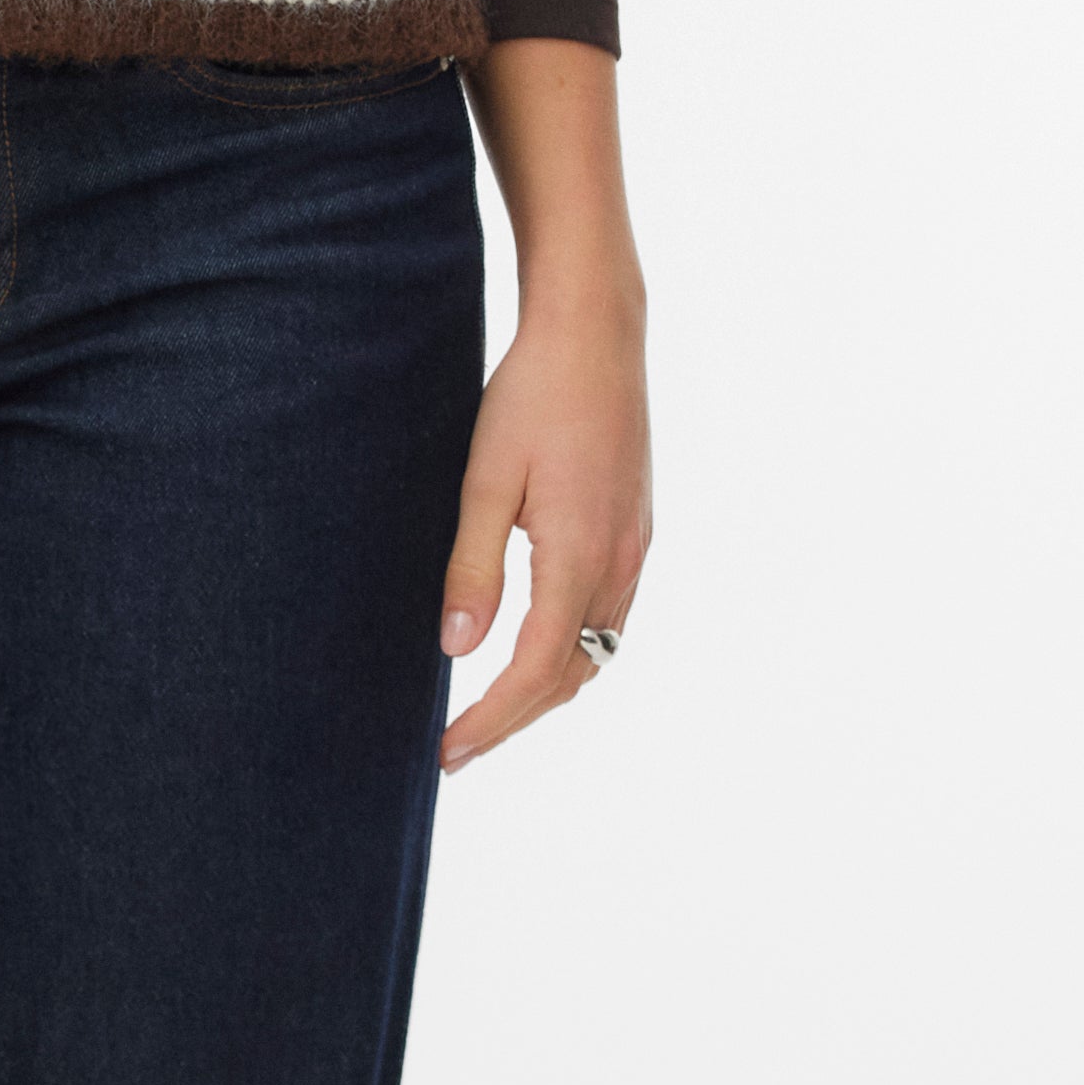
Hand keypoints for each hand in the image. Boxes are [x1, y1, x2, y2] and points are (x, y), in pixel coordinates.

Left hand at [436, 291, 650, 774]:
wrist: (596, 330)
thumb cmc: (532, 395)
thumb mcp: (484, 481)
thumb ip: (472, 569)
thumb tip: (456, 649)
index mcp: (580, 558)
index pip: (534, 672)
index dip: (489, 720)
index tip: (446, 753)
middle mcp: (620, 563)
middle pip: (571, 675)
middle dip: (515, 718)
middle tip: (458, 746)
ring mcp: (636, 546)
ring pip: (597, 649)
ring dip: (547, 686)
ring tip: (490, 707)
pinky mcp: (637, 526)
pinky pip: (610, 614)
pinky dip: (572, 646)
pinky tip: (536, 641)